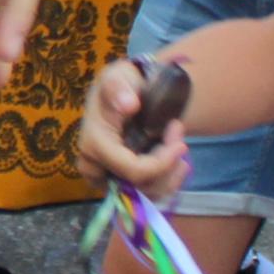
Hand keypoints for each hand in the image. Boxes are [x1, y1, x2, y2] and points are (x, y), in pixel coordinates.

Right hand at [76, 59, 188, 200]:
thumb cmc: (120, 85)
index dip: (161, 162)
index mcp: (93, 146)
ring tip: (179, 145)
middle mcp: (95, 168)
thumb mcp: (117, 77)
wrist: (123, 95)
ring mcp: (107, 180)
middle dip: (166, 165)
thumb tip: (128, 104)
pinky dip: (168, 181)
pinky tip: (176, 162)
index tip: (180, 140)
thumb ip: (118, 88)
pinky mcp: (120, 186)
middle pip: (139, 187)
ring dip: (171, 173)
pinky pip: (149, 196)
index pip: (131, 170)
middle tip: (178, 134)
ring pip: (147, 195)